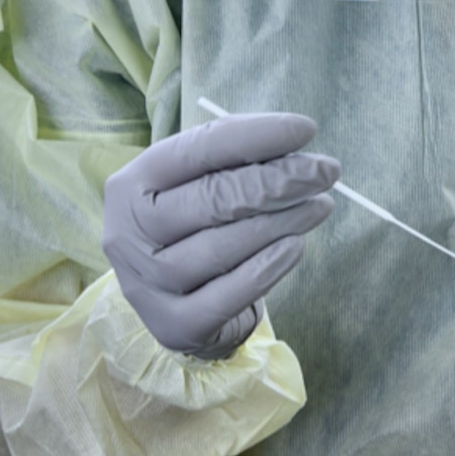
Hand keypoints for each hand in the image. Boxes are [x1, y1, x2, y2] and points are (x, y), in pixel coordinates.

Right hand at [103, 113, 338, 358]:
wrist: (176, 302)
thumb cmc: (194, 227)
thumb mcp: (199, 184)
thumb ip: (234, 160)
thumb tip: (294, 142)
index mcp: (132, 184)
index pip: (197, 150)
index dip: (255, 137)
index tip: (306, 130)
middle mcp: (128, 234)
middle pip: (212, 199)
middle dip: (279, 181)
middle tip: (326, 171)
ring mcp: (147, 284)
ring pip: (222, 247)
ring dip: (282, 222)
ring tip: (319, 206)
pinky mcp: (173, 325)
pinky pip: (228, 294)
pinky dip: (268, 267)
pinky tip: (296, 247)